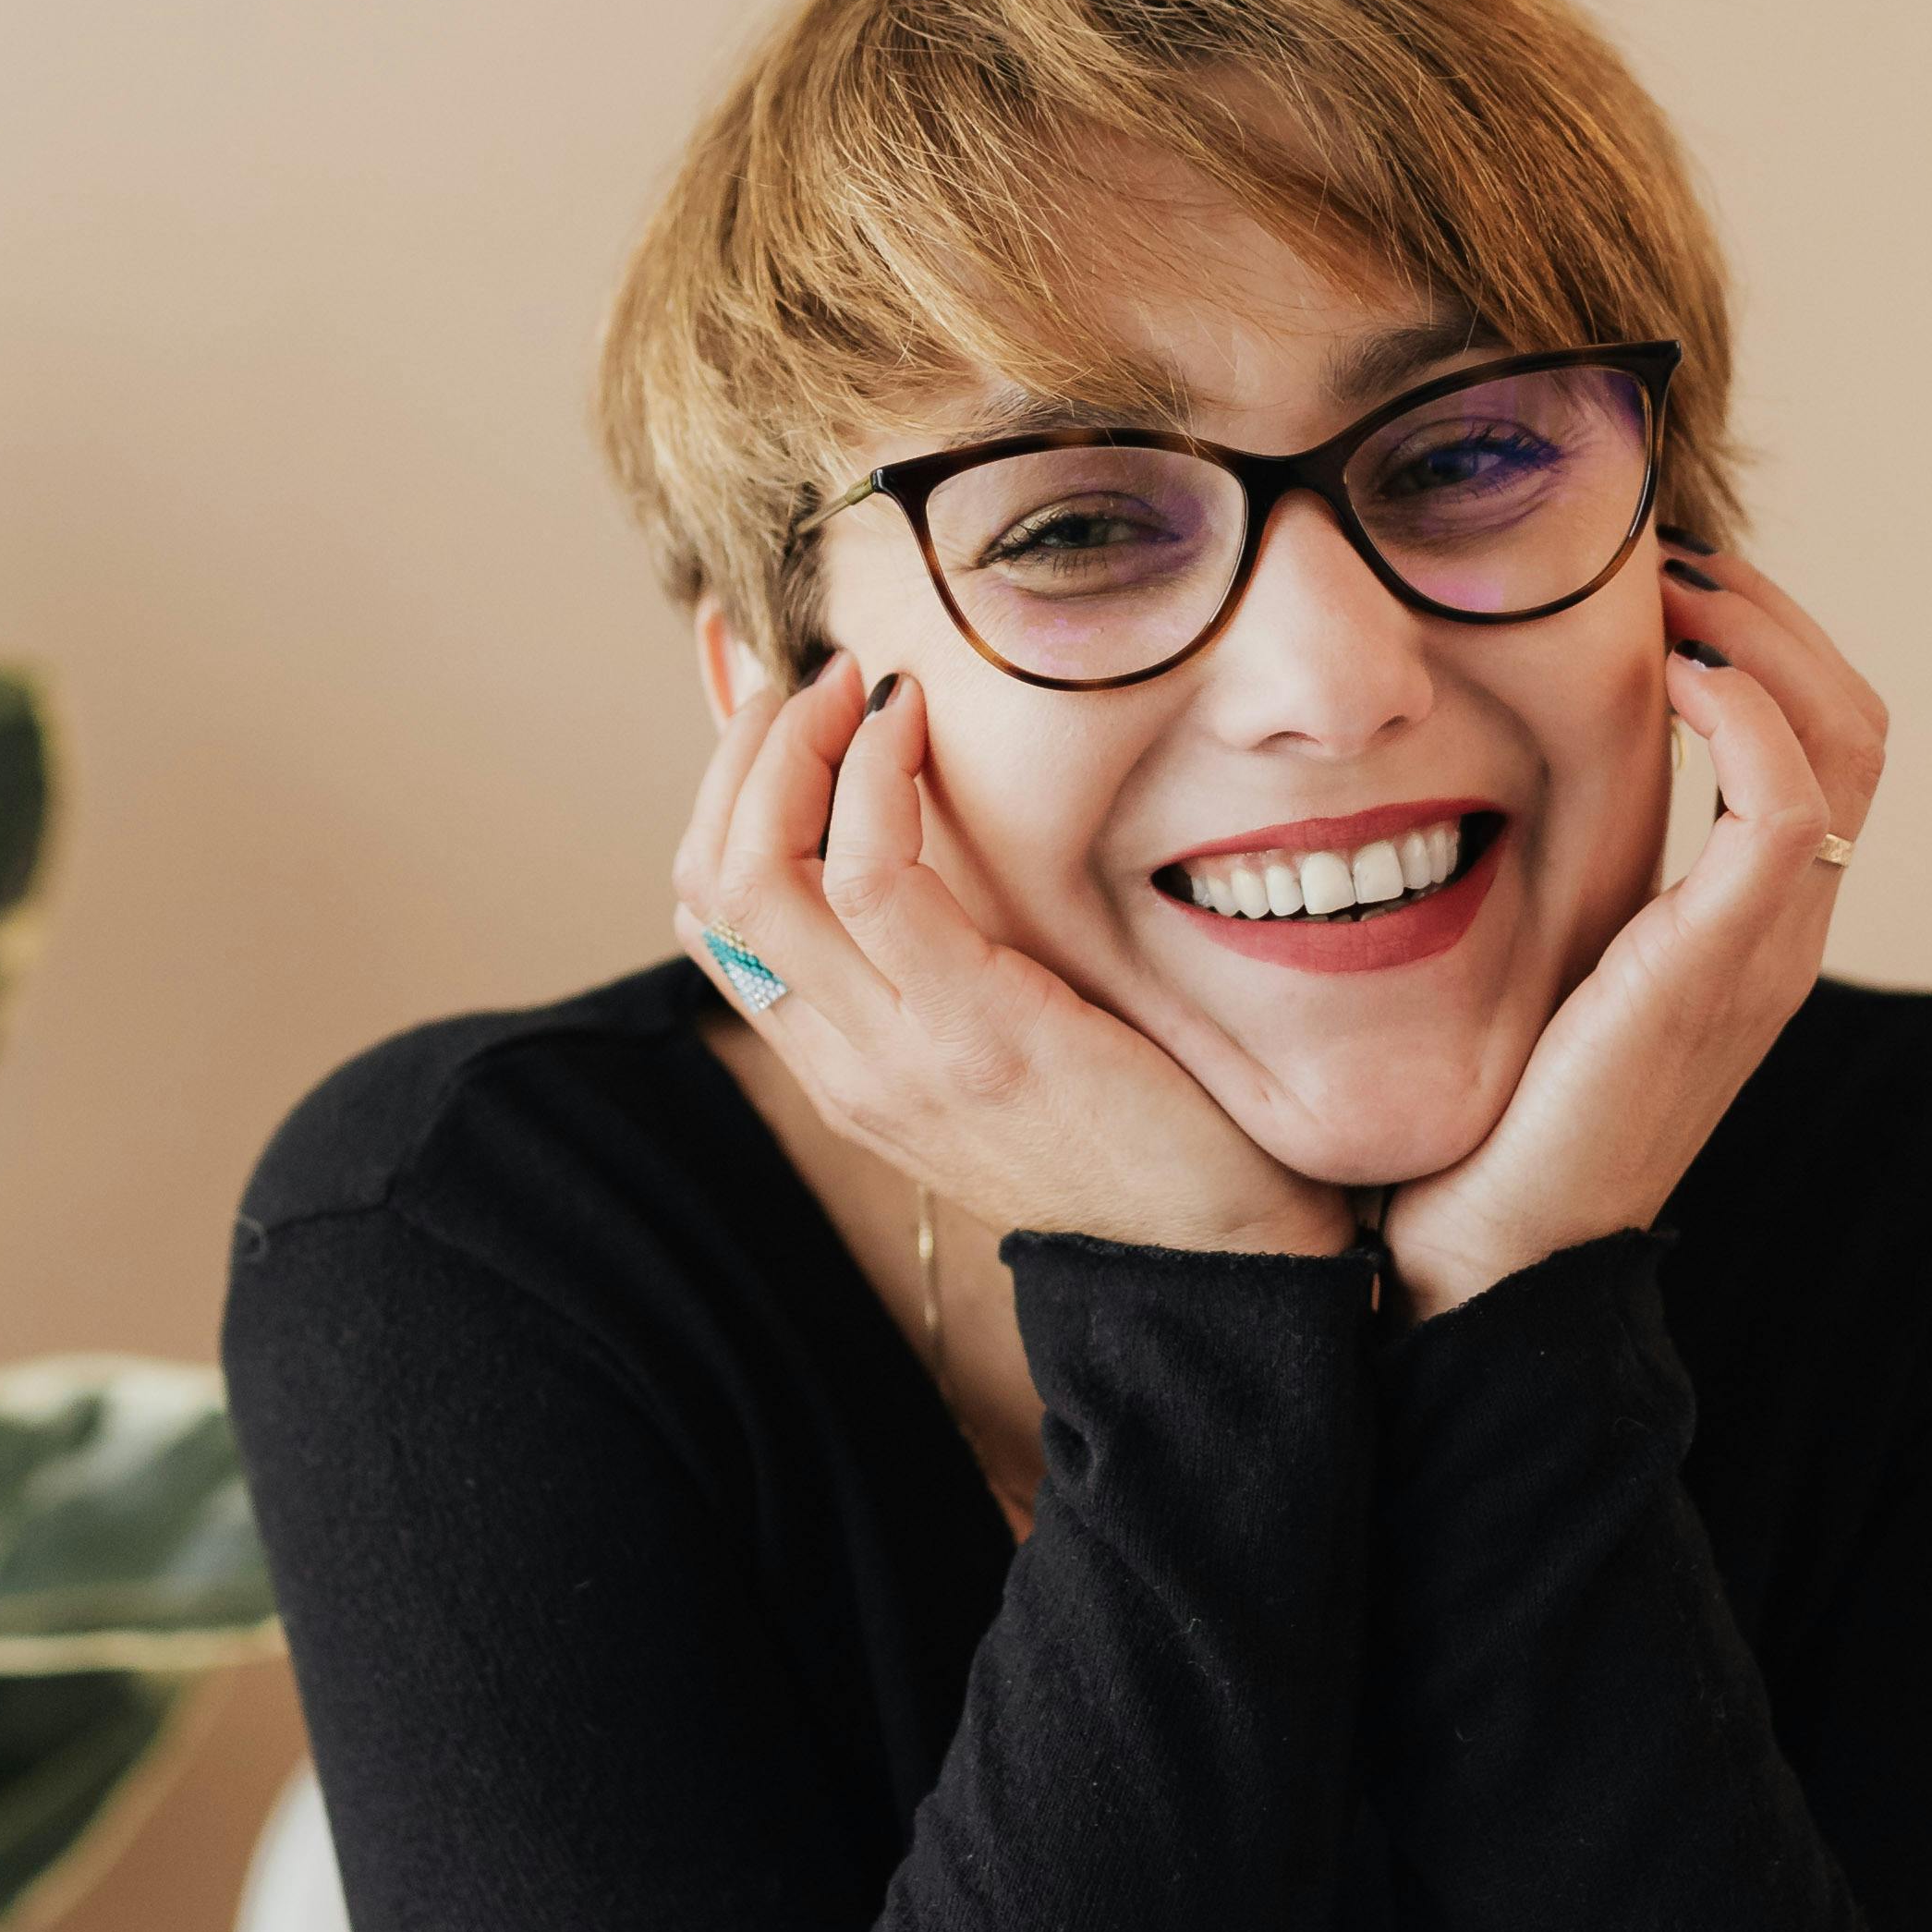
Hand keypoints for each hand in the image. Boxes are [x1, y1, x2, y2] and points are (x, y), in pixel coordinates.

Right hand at [676, 650, 1352, 1264]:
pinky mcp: (975, 1030)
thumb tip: (936, 834)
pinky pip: (871, 876)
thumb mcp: (1008, 1046)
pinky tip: (911, 724)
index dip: (724, 796)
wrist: (1221, 1253)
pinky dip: (874, 775)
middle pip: (710, 884)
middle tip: (812, 679)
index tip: (789, 715)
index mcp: (843, 1070)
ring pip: (759, 872)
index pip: (713, 920)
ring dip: (793, 746)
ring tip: (853, 684)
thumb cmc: (1140, 1131)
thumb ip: (949, 967)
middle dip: (742, 755)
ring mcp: (897, 1056)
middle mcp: (845, 1067)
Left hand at [1380, 547, 1888, 1319]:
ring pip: (1845, 739)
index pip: (1824, 739)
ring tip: (1668, 593)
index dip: (1763, 638)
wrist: (1488, 1257)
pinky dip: (1746, 711)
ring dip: (1764, 634)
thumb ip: (1561, 880)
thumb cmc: (1487, 1117)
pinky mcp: (1722, 968)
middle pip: (1858, 720)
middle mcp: (1785, 932)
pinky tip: (1668, 675)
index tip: (1659, 585)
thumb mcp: (1541, 966)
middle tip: (1667, 562)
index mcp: (1751, 926)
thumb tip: (1484, 765)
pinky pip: (1787, 804)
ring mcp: (1767, 951)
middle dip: (1774, 613)